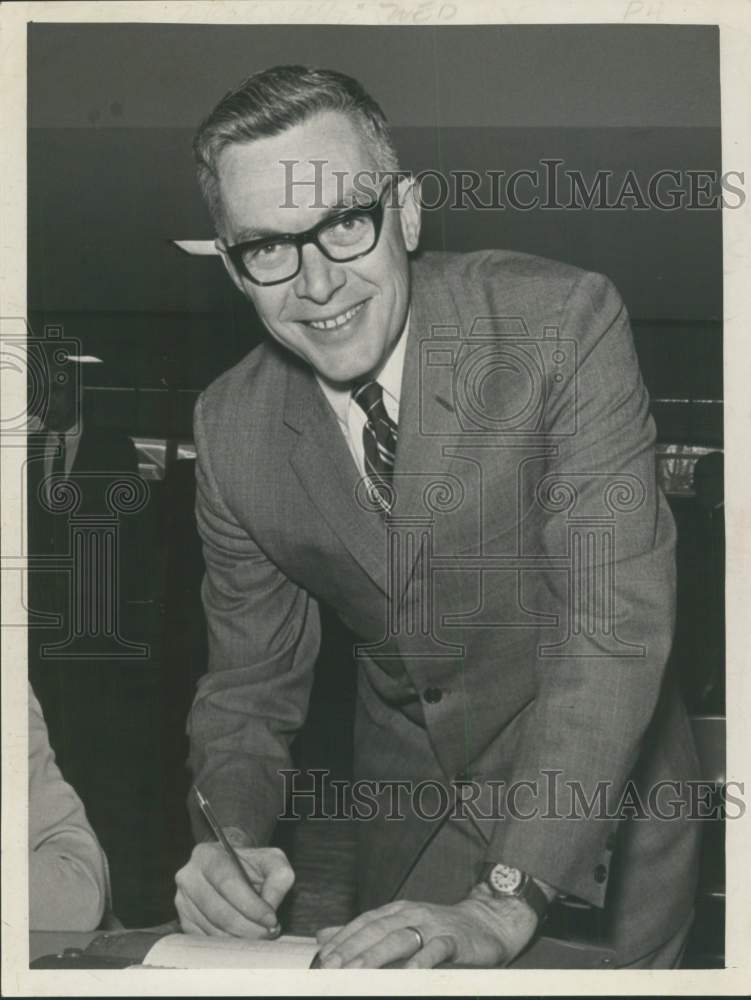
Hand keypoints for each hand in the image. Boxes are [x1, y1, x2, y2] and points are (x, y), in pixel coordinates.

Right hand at [175, 836, 293, 937]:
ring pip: (213, 929)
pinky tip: (243, 938)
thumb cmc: (252, 865)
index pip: (227, 882)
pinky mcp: (184, 920)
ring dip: (240, 938)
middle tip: (270, 932)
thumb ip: (278, 878)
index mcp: (208, 855)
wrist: (231, 868)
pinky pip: (206, 940)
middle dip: (249, 927)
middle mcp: (189, 876)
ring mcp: (183, 900)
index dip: (250, 905)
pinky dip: (228, 944)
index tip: (271, 919)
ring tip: (261, 935)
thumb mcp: (271, 861)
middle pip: (219, 911)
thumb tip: (270, 908)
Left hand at [315, 893, 538, 968]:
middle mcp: (411, 913)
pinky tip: (410, 973)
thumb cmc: (439, 929)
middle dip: (351, 949)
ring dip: (377, 955)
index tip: (322, 959)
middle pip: (376, 930)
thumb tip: (323, 936)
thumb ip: (363, 933)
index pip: (363, 923)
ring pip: (400, 938)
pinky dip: (422, 960)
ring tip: (358, 971)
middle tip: (332, 968)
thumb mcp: (400, 926)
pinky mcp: (454, 940)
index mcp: (396, 910)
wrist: (487, 922)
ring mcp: (433, 925)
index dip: (342, 940)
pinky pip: (436, 950)